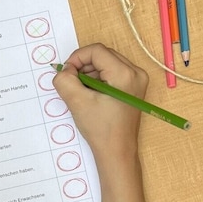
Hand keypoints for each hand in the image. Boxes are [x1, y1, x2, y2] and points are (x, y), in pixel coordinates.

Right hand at [52, 43, 147, 159]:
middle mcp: (136, 73)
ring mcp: (137, 80)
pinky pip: (111, 72)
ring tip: (84, 92)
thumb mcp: (77, 102)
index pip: (96, 50)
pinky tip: (92, 95)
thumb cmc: (101, 130)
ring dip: (90, 73)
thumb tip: (65, 69)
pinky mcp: (133, 87)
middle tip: (73, 83)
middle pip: (102, 55)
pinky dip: (97, 79)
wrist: (117, 151)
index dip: (77, 58)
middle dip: (83, 66)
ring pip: (106, 62)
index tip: (67, 73)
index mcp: (125, 74)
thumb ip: (65, 80)